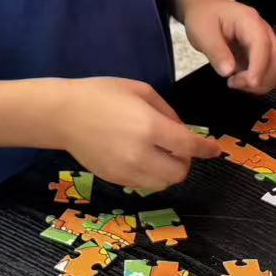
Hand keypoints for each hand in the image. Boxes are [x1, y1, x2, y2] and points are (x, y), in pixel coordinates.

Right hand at [51, 78, 219, 191]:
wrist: (62, 114)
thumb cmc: (100, 94)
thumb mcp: (140, 90)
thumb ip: (167, 112)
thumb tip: (182, 130)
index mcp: (149, 127)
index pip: (189, 146)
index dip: (206, 149)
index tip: (214, 150)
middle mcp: (141, 154)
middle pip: (179, 172)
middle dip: (186, 161)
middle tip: (180, 148)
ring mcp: (127, 170)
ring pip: (164, 183)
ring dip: (170, 171)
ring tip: (161, 155)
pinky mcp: (115, 179)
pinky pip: (145, 185)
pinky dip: (152, 175)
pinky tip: (143, 159)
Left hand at [182, 0, 275, 93]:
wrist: (206, 9)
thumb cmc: (205, 16)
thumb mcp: (202, 33)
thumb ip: (216, 52)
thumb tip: (228, 71)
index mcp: (250, 21)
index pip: (263, 47)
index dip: (258, 69)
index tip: (246, 83)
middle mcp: (263, 32)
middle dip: (262, 79)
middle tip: (235, 83)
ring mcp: (264, 43)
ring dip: (261, 83)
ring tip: (236, 82)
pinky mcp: (261, 54)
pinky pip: (269, 71)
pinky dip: (259, 82)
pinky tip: (241, 81)